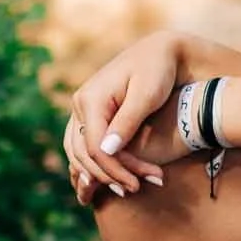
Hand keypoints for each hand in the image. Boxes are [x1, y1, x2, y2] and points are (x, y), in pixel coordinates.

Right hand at [64, 31, 180, 199]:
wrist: (160, 52)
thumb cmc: (158, 70)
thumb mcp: (147, 94)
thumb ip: (127, 122)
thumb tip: (107, 151)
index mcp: (90, 99)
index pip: (94, 147)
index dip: (114, 170)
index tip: (138, 185)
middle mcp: (80, 104)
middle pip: (85, 153)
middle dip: (111, 175)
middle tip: (138, 188)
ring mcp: (82, 110)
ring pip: (80, 153)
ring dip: (102, 174)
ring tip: (129, 188)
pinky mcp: (91, 115)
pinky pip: (85, 146)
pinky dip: (97, 164)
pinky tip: (114, 177)